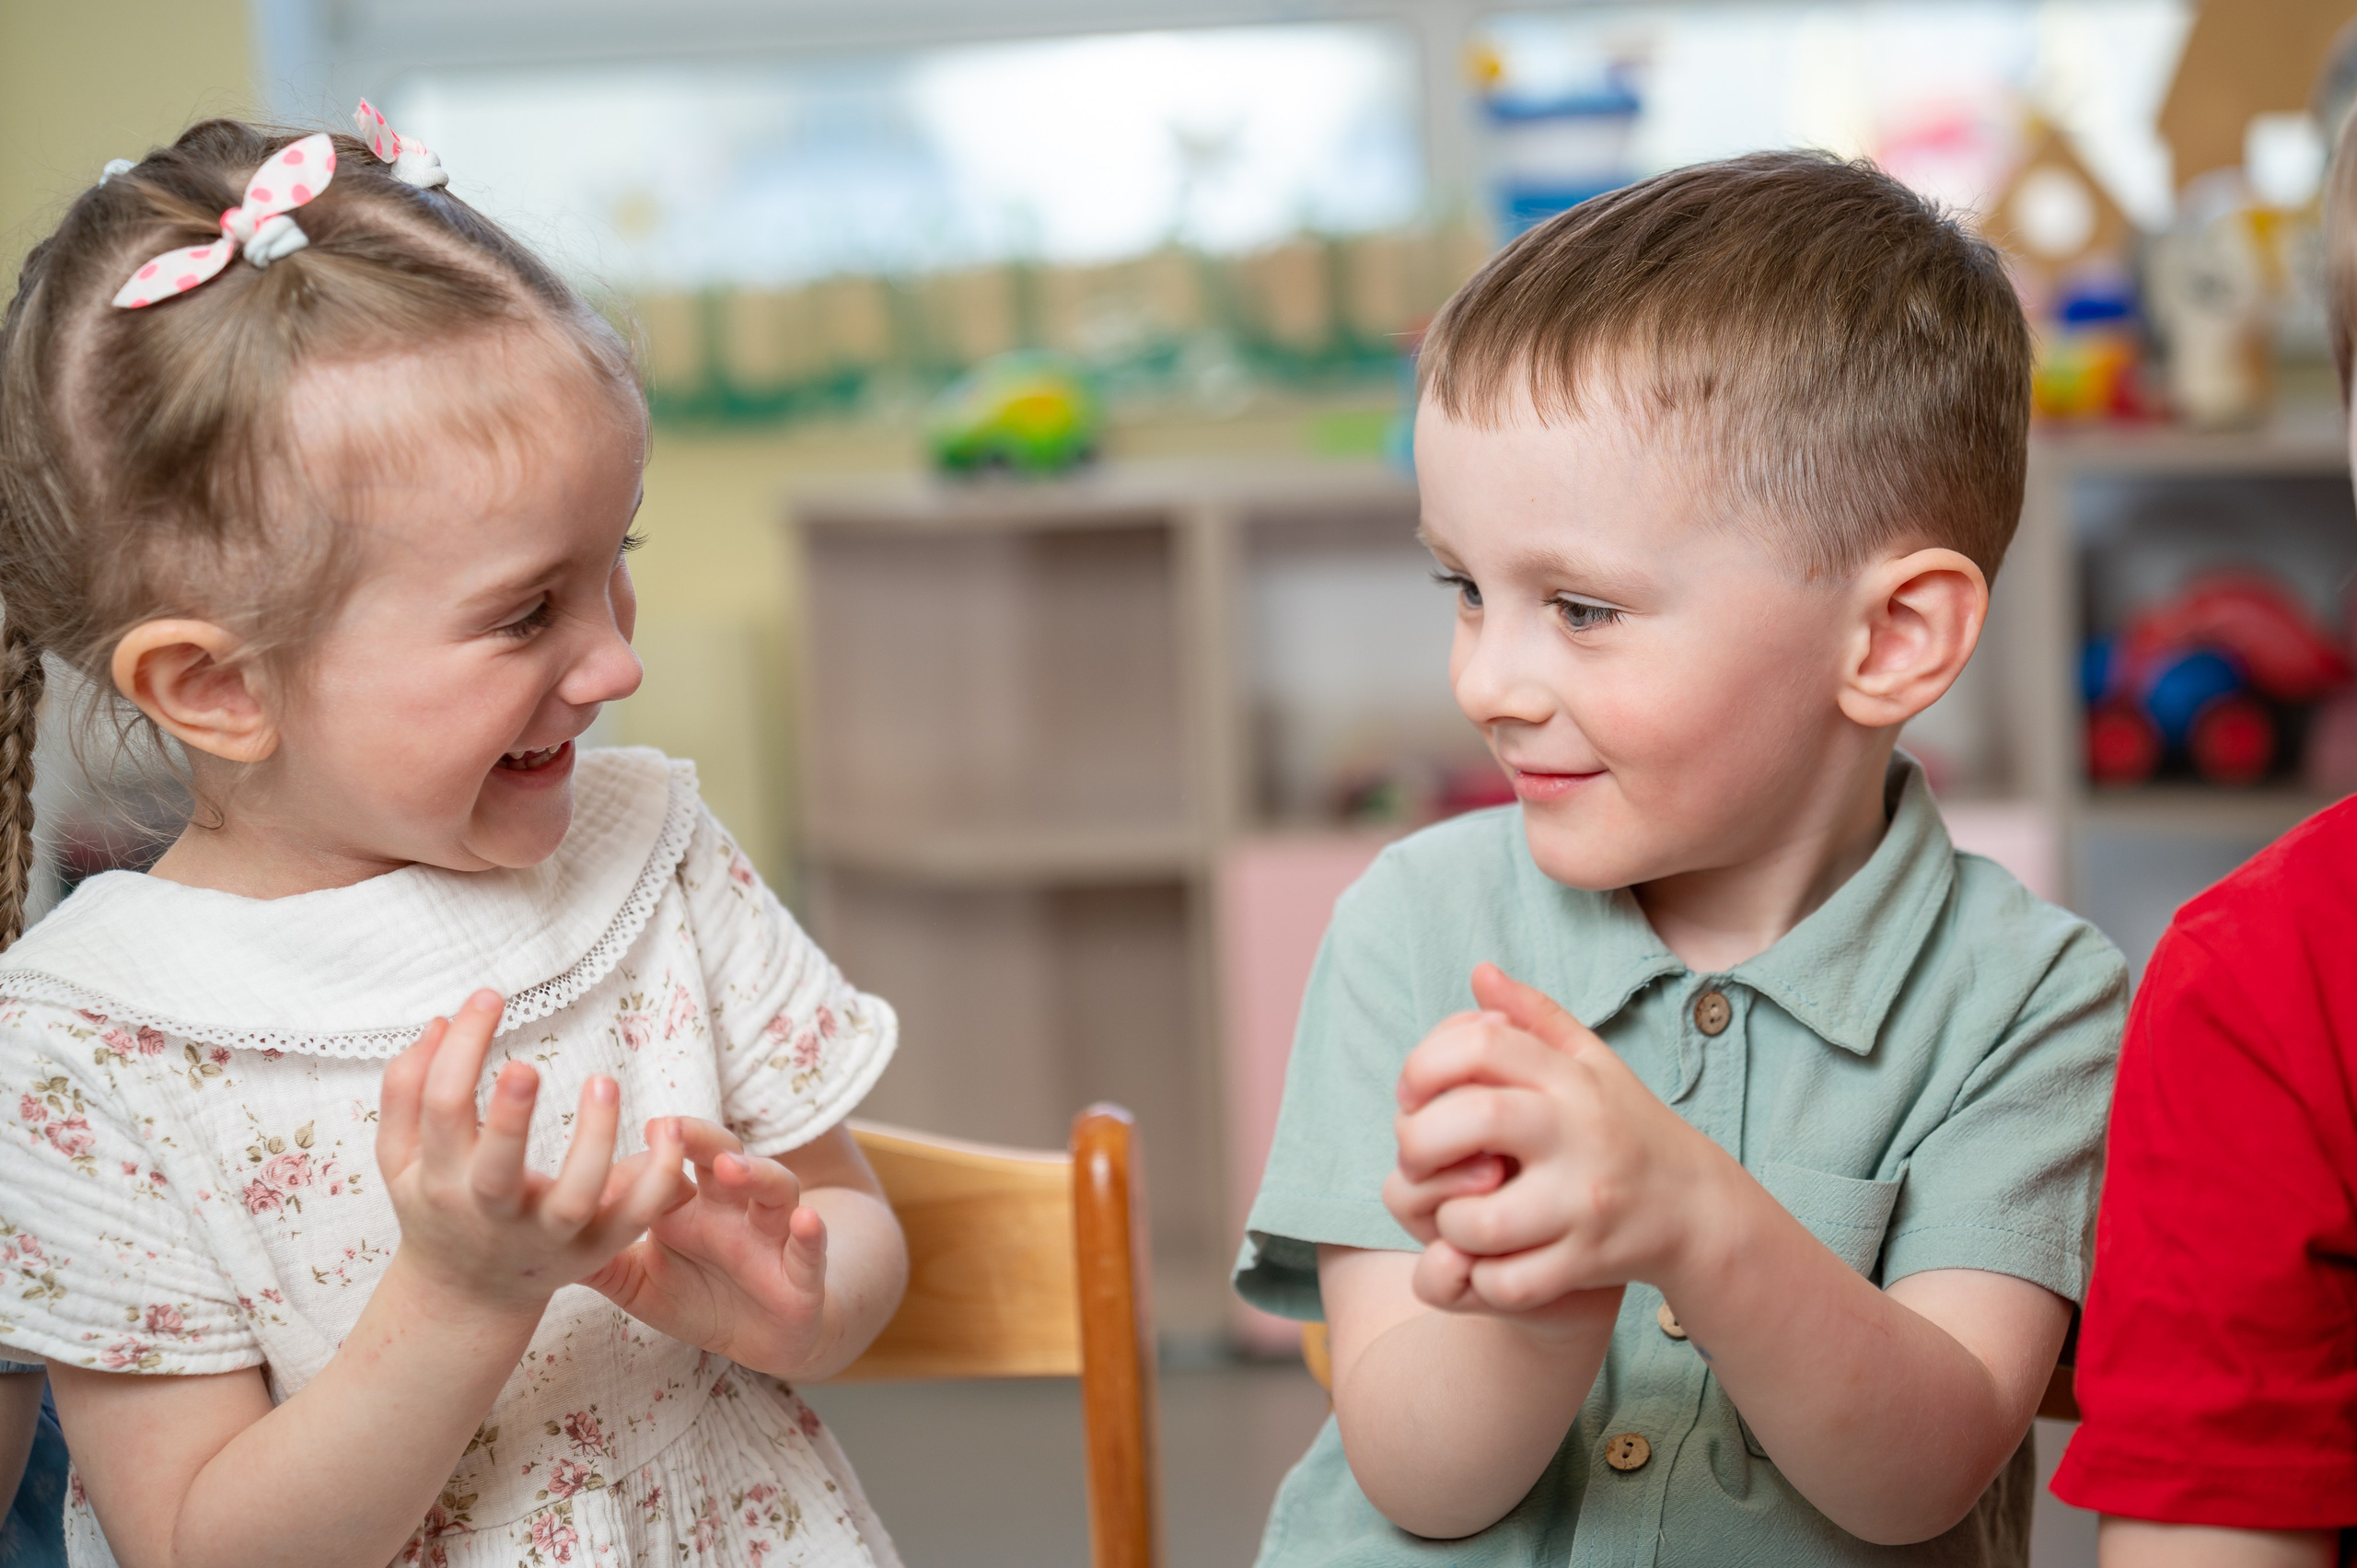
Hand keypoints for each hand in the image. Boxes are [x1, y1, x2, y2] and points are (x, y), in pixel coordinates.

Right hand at [377, 991, 689, 1311]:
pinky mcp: (597, 1246)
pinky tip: (668, 1128)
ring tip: (602, 1082)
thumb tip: (441, 1022)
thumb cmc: (436, 1204)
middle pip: (497, 1170)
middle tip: (525, 1066)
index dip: (462, 1050)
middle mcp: (491, 1211)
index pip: (441, 1108)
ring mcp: (548, 1234)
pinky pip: (635, 1215)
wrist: (467, 1294)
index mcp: (441, 1178)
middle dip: (509, 1120)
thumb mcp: (400, 1156)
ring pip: (575, 1196)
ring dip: (593, 1141)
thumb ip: (407, 1088)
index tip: (488, 997)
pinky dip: (658, 1177)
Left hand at [585, 1119, 832, 1376]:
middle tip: (669, 1128)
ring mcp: (772, 1234)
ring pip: (773, 1188)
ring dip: (756, 1172)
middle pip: (722, 1154)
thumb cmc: (699, 1298)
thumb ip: (597, 1257)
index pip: (668, 1167)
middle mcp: (734, 1207)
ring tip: (729, 1168)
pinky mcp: (803, 1274)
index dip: (645, 1165)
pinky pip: (811, 1249)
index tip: (606, 1174)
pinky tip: (806, 1220)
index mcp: (690, 1205)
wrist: (762, 1338)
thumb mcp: (637, 1283)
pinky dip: (812, 1234)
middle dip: (699, 1139)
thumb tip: (529, 1235)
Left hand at [1385, 963, 1736, 1314]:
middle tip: (1416, 1155)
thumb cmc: (1625, 1126)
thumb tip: (1479, 972)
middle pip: (1475, 1120)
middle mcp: (1579, 1134)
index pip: (1480, 1044)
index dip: (1424, 1064)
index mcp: (1571, 1078)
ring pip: (1479, 1219)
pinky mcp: (1586, 1263)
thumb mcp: (1590, 1059)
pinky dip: (1480, 1277)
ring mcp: (1584, 1203)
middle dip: (1420, 1140)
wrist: (1696, 1209)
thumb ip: (1533, 1015)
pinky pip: (1507, 1282)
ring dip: (1446, 1221)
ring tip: (1456, 1213)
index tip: (1412, 1093)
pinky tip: (1485, 1258)